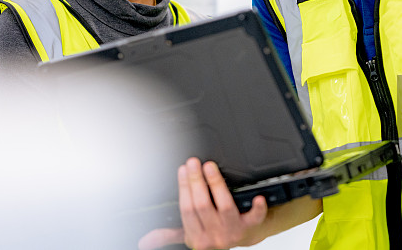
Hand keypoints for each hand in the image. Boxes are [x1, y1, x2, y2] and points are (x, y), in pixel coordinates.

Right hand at [138, 158, 267, 249]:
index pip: (187, 209)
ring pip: (224, 205)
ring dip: (217, 184)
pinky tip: (257, 196)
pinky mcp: (251, 227)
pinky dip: (257, 207)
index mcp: (197, 237)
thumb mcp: (190, 237)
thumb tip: (144, 240)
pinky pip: (255, 217)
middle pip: (203, 205)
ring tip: (210, 167)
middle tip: (194, 162)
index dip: (184, 188)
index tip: (183, 169)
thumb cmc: (215, 236)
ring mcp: (233, 231)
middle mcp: (214, 235)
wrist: (245, 237)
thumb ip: (168, 235)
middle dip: (197, 181)